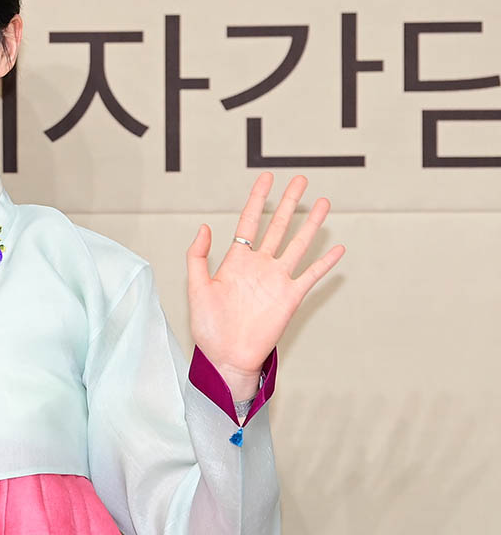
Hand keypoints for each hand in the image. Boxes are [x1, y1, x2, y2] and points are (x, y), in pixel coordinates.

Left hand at [186, 172, 344, 395]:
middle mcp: (259, 266)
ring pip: (298, 244)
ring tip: (324, 202)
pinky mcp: (290, 297)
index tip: (267, 177)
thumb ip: (197, 257)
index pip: (249, 222)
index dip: (258, 199)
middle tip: (301, 179)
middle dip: (289, 203)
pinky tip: (338, 248)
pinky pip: (311, 275)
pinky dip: (325, 263)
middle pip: (278, 226)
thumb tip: (204, 227)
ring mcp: (277, 280)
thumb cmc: (209, 327)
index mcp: (235, 261)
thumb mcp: (196, 288)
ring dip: (311, 224)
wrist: (226, 356)